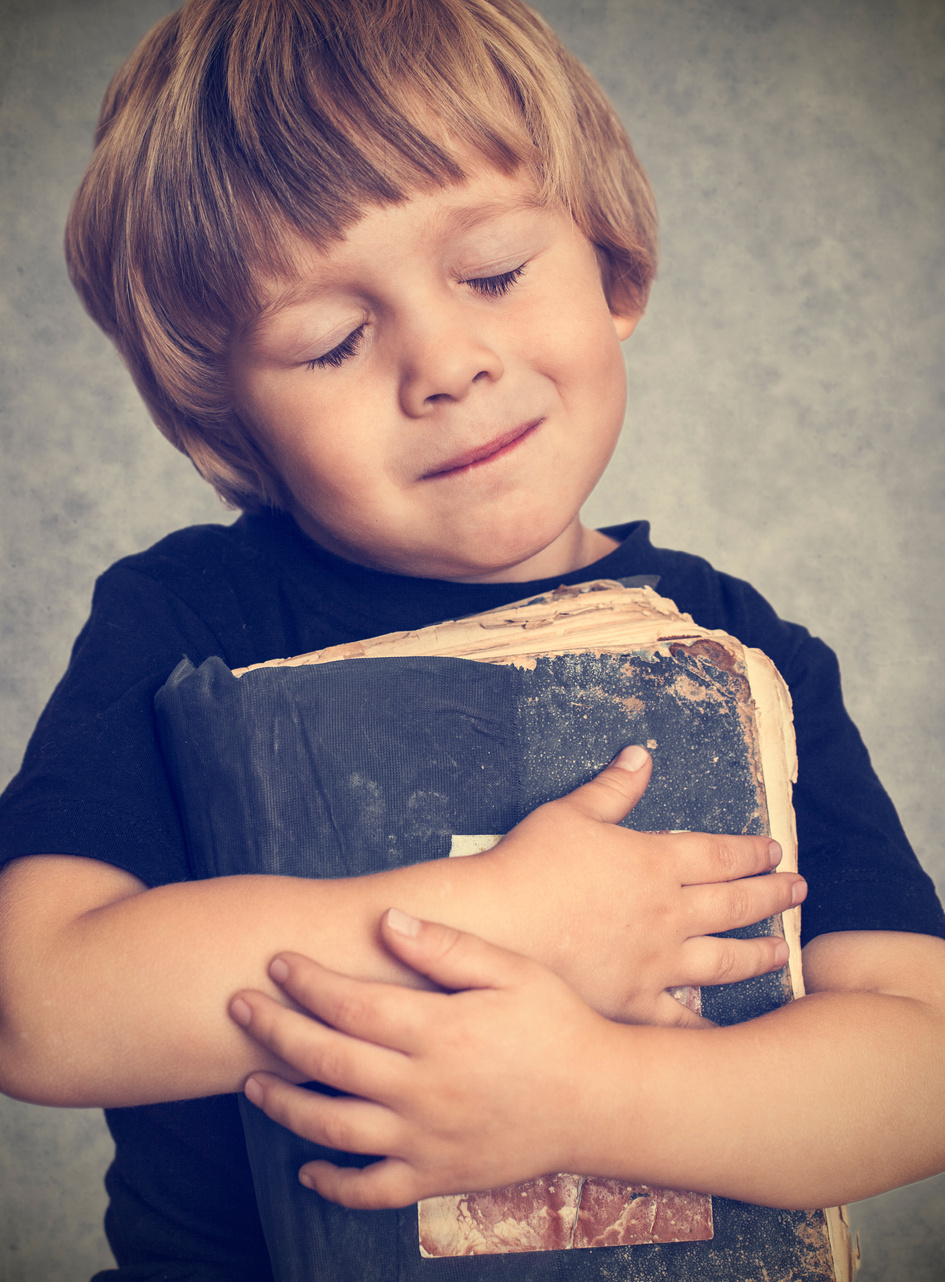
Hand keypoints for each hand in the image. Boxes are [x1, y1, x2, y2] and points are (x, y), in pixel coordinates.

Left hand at [231, 911, 622, 1208]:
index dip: (305, 981)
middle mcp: (424, 1089)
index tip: (276, 961)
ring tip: (251, 1084)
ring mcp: (427, 1140)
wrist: (600, 1103)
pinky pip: (372, 1192)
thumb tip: (385, 920)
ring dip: (284, 1105)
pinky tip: (307, 1168)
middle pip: (328, 1060)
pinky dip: (333, 1185)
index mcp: (439, 1030)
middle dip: (275, 1031)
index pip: (351, 1002)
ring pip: (334, 1129)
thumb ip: (445, 946)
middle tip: (238, 1007)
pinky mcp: (438, 1177)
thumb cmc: (557, 1024)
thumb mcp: (511, 970)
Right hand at [485, 745, 804, 1025]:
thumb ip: (613, 788)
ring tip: (782, 952)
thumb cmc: (527, 864)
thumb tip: (641, 755)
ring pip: (722, 960)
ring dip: (758, 954)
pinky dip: (704, 1022)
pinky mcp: (632, 1002)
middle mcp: (667, 914)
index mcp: (655, 862)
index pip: (719, 854)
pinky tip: (723, 1026)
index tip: (774, 851)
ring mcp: (655, 963)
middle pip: (734, 903)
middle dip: (771, 896)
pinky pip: (678, 1018)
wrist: (494, 926)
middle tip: (798, 891)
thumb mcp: (571, 813)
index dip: (750, 851)